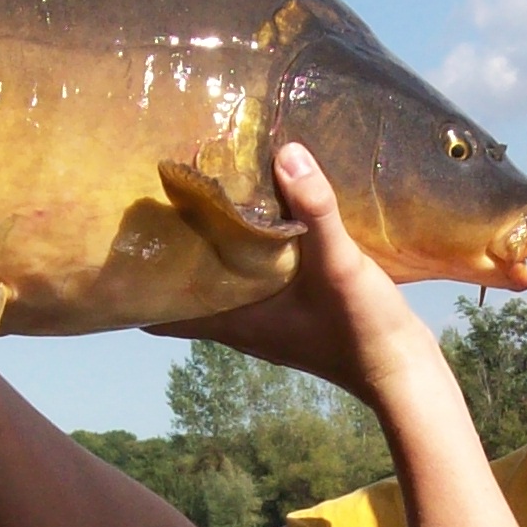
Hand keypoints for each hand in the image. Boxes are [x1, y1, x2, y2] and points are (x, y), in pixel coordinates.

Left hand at [159, 145, 439, 405]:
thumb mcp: (339, 265)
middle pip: (182, 294)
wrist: (404, 375)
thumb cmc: (362, 329)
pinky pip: (249, 285)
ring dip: (204, 256)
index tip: (122, 242)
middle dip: (167, 257)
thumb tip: (286, 151)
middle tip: (153, 207)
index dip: (135, 284)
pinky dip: (242, 259)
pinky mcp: (293, 317)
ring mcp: (266, 324)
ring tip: (197, 204)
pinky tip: (258, 226)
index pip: (158, 314)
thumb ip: (314, 210)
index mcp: (234, 319)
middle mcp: (240, 326)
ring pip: (216, 288)